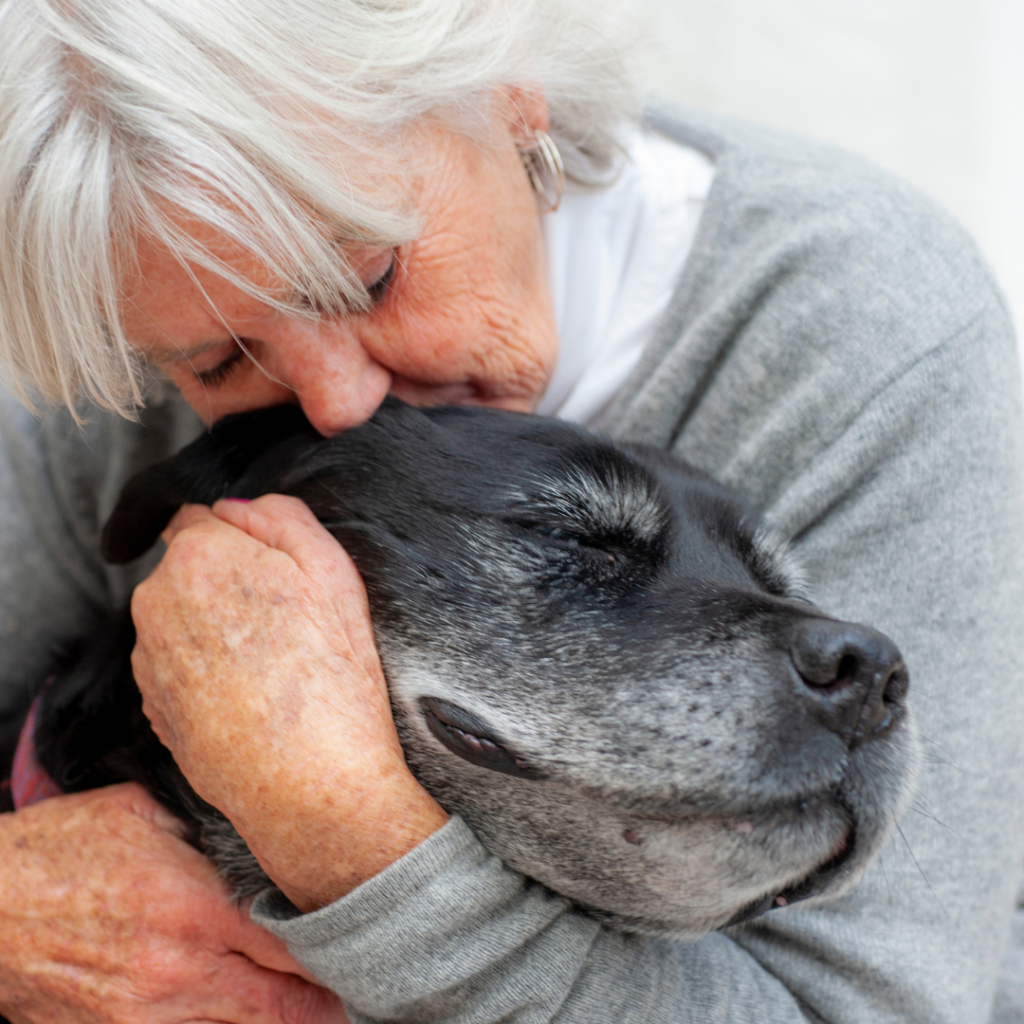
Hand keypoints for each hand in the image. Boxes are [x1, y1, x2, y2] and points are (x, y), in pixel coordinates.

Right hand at [0, 783, 348, 1023]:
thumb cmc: (61, 849)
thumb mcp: (143, 813)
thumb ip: (209, 831)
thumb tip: (259, 831)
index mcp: (195, 907)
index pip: (292, 943)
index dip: (339, 952)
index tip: (371, 948)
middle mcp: (180, 970)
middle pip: (280, 1006)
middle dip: (327, 1005)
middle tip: (365, 994)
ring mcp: (148, 1015)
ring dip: (287, 1023)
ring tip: (326, 1011)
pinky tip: (259, 1017)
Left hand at [130, 495, 447, 911]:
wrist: (309, 783)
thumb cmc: (331, 676)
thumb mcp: (333, 570)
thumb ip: (281, 515)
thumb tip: (239, 506)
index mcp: (198, 554)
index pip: (203, 516)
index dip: (246, 540)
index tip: (278, 572)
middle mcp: (156, 599)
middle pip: (190, 566)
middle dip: (227, 580)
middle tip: (285, 620)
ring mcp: (149, 655)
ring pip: (183, 615)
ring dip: (214, 625)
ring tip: (271, 664)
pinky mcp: (152, 703)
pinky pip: (178, 663)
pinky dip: (205, 669)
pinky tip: (250, 695)